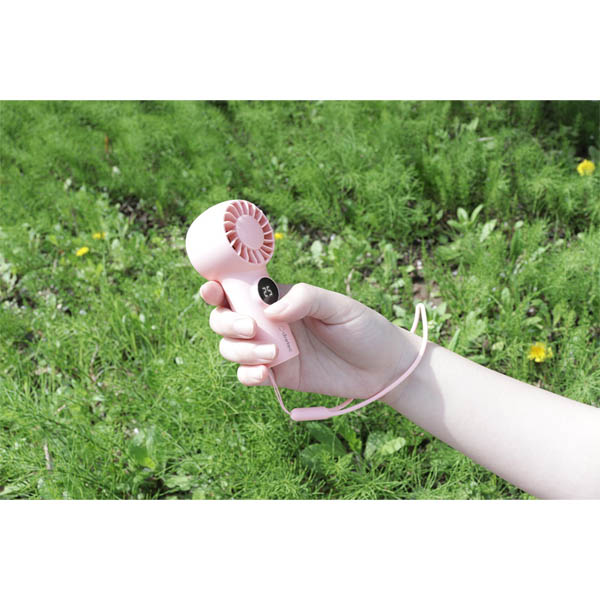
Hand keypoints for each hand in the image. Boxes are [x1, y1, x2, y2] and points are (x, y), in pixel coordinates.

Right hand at [200, 281, 420, 400]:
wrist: (383, 369)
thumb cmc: (363, 328)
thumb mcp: (339, 306)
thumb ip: (305, 299)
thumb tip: (269, 309)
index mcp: (280, 298)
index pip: (239, 289)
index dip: (218, 288)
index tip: (212, 290)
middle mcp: (270, 322)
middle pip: (225, 319)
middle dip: (227, 323)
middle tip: (251, 329)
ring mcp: (272, 350)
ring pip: (231, 348)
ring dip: (240, 351)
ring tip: (272, 356)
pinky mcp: (279, 376)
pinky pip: (248, 374)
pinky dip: (247, 374)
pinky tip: (263, 374)